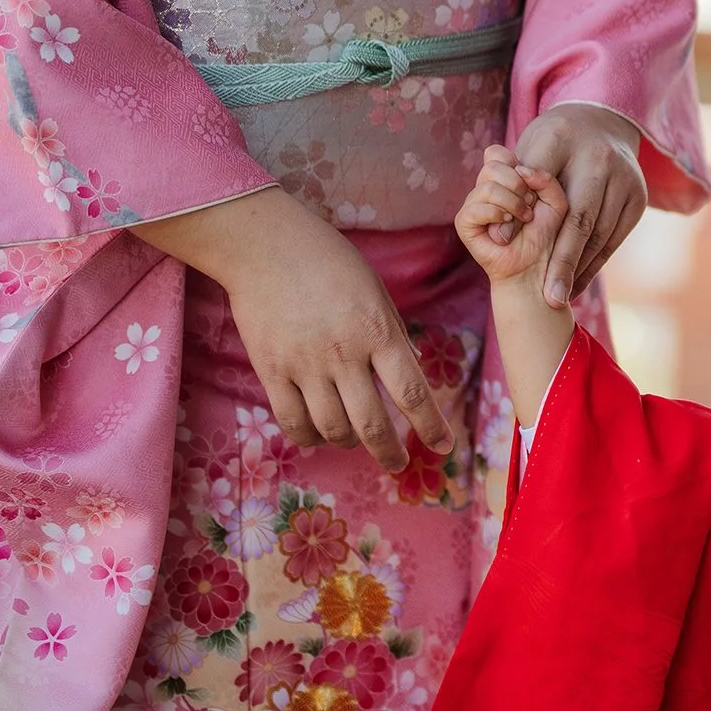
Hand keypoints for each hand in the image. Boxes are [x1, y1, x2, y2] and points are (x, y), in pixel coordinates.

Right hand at [136, 187, 451, 472]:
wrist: (267, 245)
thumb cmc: (329, 263)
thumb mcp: (375, 292)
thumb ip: (392, 337)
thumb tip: (410, 378)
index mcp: (378, 331)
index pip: (412, 392)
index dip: (431, 427)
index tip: (443, 447)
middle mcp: (344, 354)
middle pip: (372, 424)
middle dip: (390, 453)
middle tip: (399, 464)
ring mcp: (305, 365)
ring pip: (333, 429)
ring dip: (350, 443)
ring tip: (356, 440)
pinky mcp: (272, 371)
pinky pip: (293, 422)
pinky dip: (310, 437)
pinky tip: (319, 434)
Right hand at [457, 146, 569, 288]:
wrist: (537, 268)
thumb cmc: (547, 234)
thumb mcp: (557, 201)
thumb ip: (546, 178)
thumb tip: (520, 168)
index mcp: (503, 180)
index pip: (496, 153)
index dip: (513, 163)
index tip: (530, 186)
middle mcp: (485, 189)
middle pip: (491, 166)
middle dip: (517, 185)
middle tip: (529, 206)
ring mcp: (473, 205)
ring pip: (486, 187)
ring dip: (511, 203)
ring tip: (523, 219)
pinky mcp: (465, 224)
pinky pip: (474, 208)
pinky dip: (495, 215)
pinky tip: (506, 227)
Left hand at [512, 102, 647, 308]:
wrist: (602, 123)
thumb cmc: (553, 144)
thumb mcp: (529, 150)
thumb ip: (514, 187)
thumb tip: (501, 236)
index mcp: (562, 139)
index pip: (538, 184)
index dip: (520, 217)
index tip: (502, 248)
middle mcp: (600, 158)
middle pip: (579, 218)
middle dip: (562, 261)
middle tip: (549, 298)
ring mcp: (625, 179)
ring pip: (600, 233)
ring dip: (580, 269)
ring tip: (560, 296)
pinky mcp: (639, 198)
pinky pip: (615, 238)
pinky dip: (596, 263)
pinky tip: (578, 282)